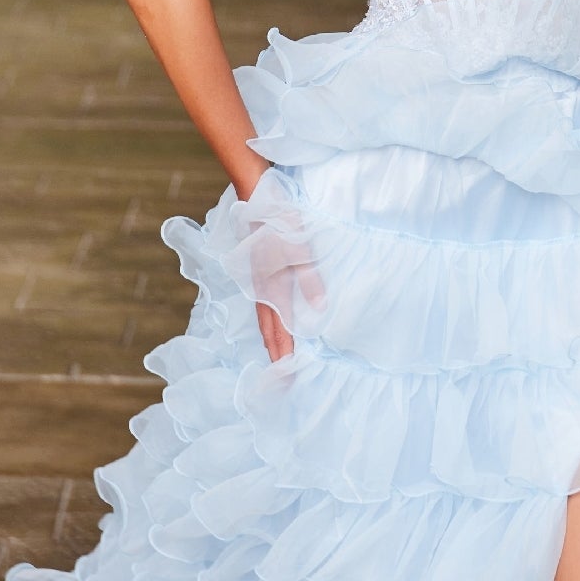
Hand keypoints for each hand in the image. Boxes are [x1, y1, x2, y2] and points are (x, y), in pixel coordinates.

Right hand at [237, 167, 327, 362]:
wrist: (258, 197)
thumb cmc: (281, 221)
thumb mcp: (301, 249)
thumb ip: (310, 280)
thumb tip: (320, 309)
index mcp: (270, 289)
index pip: (279, 332)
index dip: (284, 356)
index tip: (287, 380)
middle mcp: (261, 291)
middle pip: (268, 332)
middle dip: (276, 357)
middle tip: (281, 384)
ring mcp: (258, 283)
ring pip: (265, 321)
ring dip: (272, 342)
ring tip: (279, 361)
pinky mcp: (260, 273)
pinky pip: (266, 307)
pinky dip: (271, 324)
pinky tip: (277, 324)